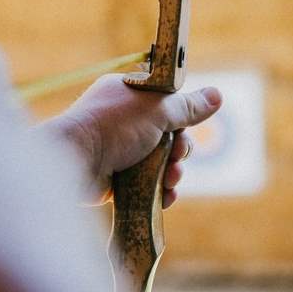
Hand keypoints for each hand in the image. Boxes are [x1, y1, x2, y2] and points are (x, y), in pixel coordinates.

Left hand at [46, 75, 222, 208]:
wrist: (74, 161)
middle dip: (179, 150)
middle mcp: (123, 121)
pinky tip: (166, 196)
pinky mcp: (116, 178)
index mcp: (128, 95)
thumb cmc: (113, 126)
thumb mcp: (158, 110)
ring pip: (160, 163)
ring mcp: (118, 150)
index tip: (184, 126)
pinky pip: (147, 184)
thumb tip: (217, 95)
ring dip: (172, 173)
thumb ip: (188, 107)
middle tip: (175, 157)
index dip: (181, 118)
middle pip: (168, 136)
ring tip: (169, 179)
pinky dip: (159, 191)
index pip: (166, 104)